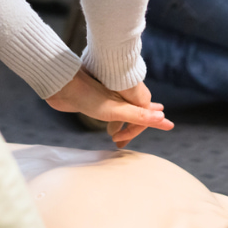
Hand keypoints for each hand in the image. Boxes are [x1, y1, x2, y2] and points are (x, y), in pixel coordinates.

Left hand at [46, 70, 173, 147]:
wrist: (62, 84)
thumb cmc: (89, 95)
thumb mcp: (117, 110)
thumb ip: (140, 116)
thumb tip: (165, 121)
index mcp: (133, 95)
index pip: (143, 118)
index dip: (133, 131)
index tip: (122, 142)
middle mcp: (125, 94)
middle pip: (136, 113)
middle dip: (133, 127)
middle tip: (124, 141)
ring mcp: (112, 95)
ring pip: (123, 112)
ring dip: (121, 124)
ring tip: (117, 134)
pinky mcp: (99, 97)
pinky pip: (111, 110)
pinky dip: (112, 118)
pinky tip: (108, 120)